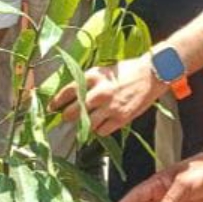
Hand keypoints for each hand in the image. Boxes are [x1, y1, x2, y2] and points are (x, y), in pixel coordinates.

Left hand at [50, 54, 165, 134]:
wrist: (151, 75)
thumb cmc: (126, 71)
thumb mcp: (103, 70)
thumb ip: (87, 82)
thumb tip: (70, 95)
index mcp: (93, 77)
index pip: (67, 92)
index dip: (56, 102)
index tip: (52, 107)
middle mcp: (99, 92)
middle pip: (73, 112)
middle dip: (67, 116)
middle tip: (67, 116)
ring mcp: (110, 107)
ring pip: (86, 124)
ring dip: (84, 123)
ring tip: (89, 118)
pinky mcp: (121, 118)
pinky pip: (101, 131)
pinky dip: (99, 129)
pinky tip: (103, 122)